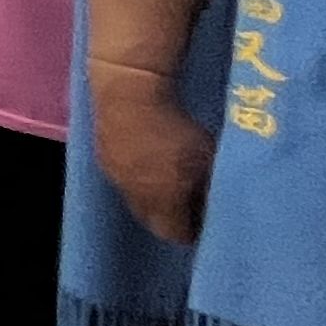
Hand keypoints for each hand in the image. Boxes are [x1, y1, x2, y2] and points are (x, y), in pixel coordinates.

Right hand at [93, 64, 218, 244]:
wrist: (130, 91)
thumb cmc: (176, 127)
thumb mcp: (209, 159)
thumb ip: (214, 187)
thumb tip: (220, 204)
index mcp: (160, 202)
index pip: (176, 234)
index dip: (195, 232)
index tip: (209, 220)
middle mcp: (134, 195)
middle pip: (153, 221)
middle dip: (172, 217)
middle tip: (191, 202)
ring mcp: (115, 176)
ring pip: (136, 198)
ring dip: (153, 196)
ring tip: (170, 177)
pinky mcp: (104, 155)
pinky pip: (124, 177)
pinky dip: (138, 176)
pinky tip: (150, 157)